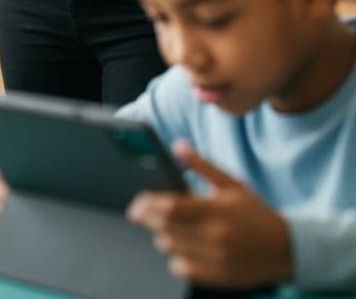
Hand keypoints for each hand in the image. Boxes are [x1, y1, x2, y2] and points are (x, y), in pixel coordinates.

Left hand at [126, 141, 291, 286]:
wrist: (287, 249)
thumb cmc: (255, 213)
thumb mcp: (230, 183)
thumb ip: (201, 165)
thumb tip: (177, 145)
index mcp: (216, 211)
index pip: (170, 209)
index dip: (147, 206)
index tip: (136, 204)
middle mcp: (215, 237)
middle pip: (165, 229)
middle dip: (149, 220)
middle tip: (143, 213)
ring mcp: (217, 260)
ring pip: (170, 249)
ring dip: (162, 236)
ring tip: (167, 227)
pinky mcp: (219, 277)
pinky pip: (182, 269)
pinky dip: (176, 258)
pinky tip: (183, 247)